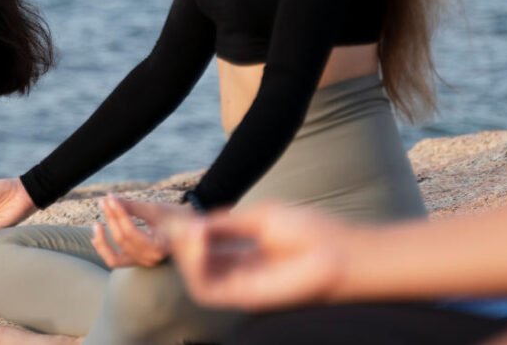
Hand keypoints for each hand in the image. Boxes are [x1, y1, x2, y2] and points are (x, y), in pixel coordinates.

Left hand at [91, 195, 190, 267]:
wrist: (190, 230)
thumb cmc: (176, 218)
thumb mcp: (156, 210)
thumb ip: (132, 207)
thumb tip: (110, 199)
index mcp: (160, 247)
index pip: (131, 232)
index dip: (118, 213)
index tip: (110, 197)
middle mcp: (151, 259)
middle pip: (123, 240)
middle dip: (111, 218)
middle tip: (104, 200)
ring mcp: (144, 263)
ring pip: (115, 256)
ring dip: (103, 239)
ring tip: (97, 222)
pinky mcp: (138, 262)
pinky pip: (116, 261)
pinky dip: (104, 250)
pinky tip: (96, 237)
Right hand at [169, 203, 349, 309]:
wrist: (341, 252)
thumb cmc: (311, 232)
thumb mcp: (259, 218)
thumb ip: (225, 223)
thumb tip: (191, 223)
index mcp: (244, 252)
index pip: (202, 243)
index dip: (182, 227)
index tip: (165, 209)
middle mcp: (238, 271)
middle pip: (193, 259)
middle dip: (178, 238)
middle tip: (175, 219)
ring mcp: (240, 286)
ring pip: (194, 275)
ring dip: (184, 251)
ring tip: (190, 229)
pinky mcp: (244, 298)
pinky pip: (204, 288)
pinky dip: (193, 265)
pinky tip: (198, 240)